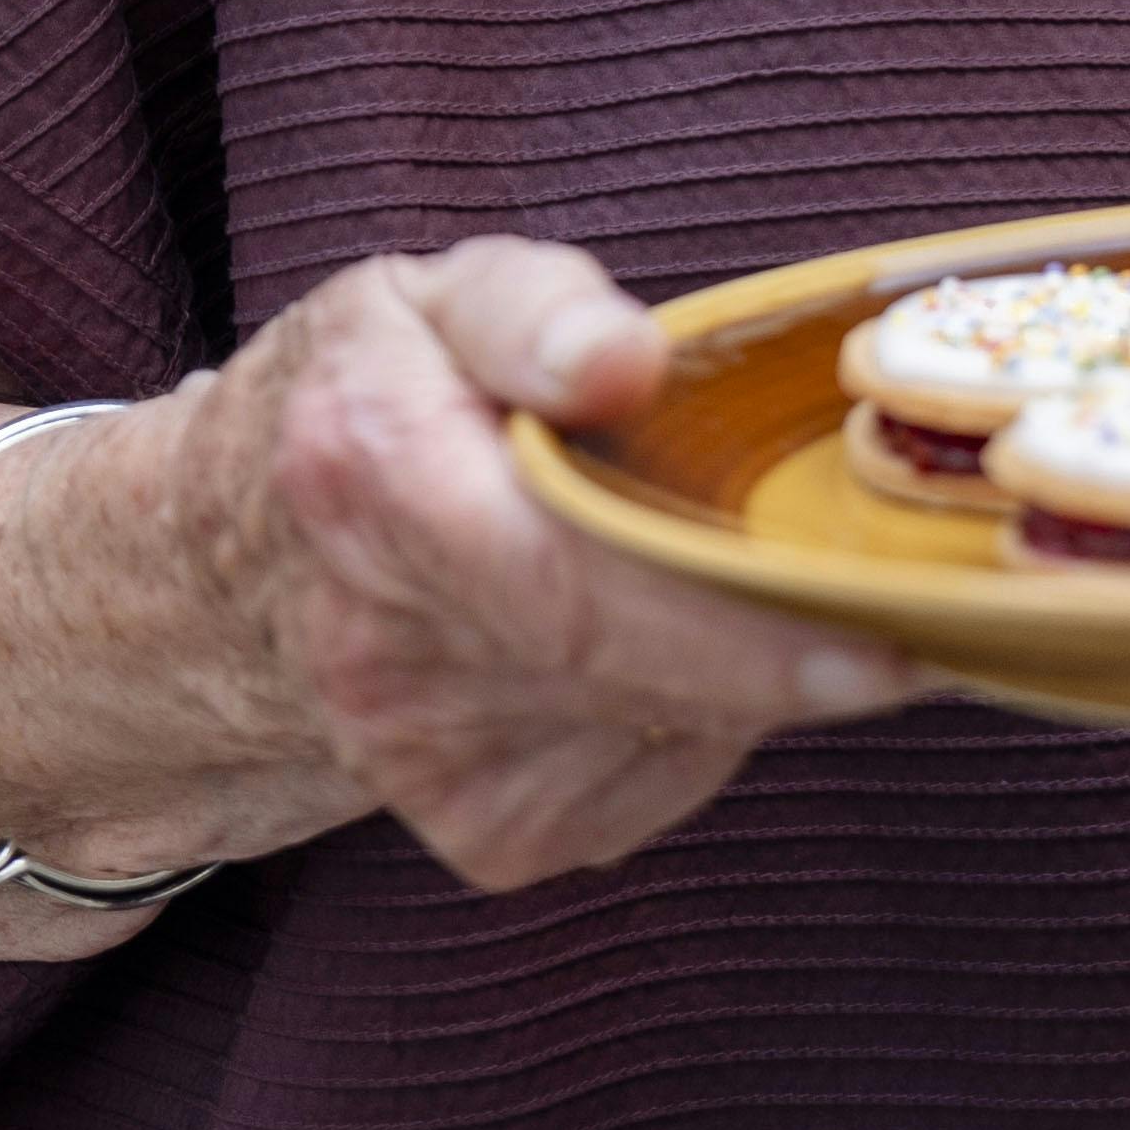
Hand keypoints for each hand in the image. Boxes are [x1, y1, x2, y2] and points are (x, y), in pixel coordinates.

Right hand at [0, 241, 920, 901]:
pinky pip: (656, 782)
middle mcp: (389, 654)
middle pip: (646, 679)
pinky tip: (655, 647)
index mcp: (378, 486)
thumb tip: (625, 361)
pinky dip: (696, 717)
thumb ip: (534, 310)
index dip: (744, 635)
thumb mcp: (434, 297)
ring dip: (742, 670)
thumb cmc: (369, 402)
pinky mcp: (483, 832)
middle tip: (899, 598)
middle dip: (791, 650)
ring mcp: (429, 766)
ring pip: (673, 735)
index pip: (576, 596)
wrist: (230, 568)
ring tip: (719, 578)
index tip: (887, 641)